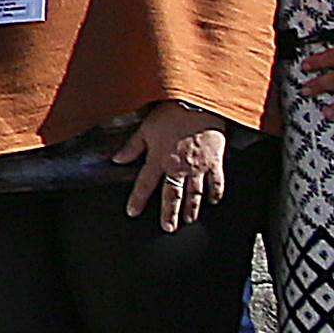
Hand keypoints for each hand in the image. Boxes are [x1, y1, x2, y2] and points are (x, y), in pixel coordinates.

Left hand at [117, 104, 231, 231]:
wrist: (199, 104)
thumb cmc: (171, 114)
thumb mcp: (145, 128)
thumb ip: (132, 147)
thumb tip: (116, 160)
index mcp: (159, 159)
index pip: (145, 185)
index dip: (138, 200)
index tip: (132, 212)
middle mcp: (178, 167)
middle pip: (172, 196)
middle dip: (169, 214)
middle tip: (167, 228)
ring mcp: (198, 167)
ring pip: (194, 194)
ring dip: (191, 209)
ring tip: (188, 220)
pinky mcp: (215, 162)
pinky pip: (216, 182)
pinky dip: (215, 193)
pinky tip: (213, 202)